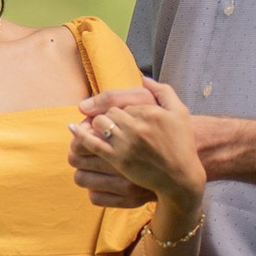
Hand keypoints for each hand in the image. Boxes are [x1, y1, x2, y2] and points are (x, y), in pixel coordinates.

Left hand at [68, 78, 204, 231]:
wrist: (181, 177)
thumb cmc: (182, 144)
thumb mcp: (180, 112)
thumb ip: (163, 91)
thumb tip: (143, 78)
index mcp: (150, 112)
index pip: (123, 102)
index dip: (119, 109)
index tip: (121, 117)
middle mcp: (137, 126)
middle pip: (109, 112)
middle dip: (106, 116)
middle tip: (108, 124)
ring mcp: (127, 144)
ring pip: (99, 124)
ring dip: (95, 125)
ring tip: (97, 129)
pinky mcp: (119, 160)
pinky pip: (93, 144)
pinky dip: (81, 136)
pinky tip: (73, 130)